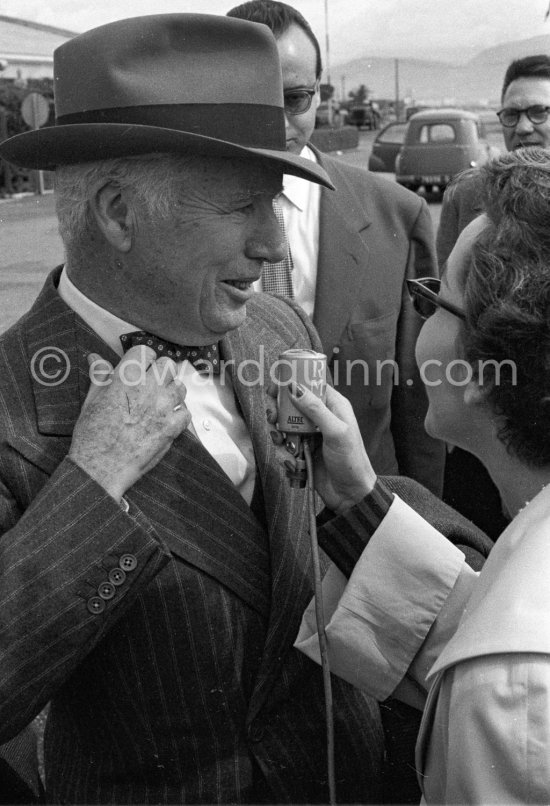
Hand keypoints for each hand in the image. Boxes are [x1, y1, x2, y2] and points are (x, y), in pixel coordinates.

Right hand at [69, 346, 190, 500]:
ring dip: (172, 392)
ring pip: (180, 387)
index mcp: (127, 378)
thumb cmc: (92, 436)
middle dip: (160, 372)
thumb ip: (99, 376)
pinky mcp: (173, 427)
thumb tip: (95, 358)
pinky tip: (166, 420)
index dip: (143, 357)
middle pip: (168, 365)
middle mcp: (149, 389)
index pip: (145, 351)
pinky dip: (179, 415)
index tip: (140, 366)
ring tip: (159, 402)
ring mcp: (164, 408)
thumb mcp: (90, 401)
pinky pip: (186, 412)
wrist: (101, 468)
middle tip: (151, 383)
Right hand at [268, 384, 376, 512]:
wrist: (350, 495)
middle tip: (272, 418)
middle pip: (291, 405)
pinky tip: (292, 461)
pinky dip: (284, 453)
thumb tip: (294, 387)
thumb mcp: (336, 432)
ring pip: (284, 426)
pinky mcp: (302, 451)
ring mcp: (310, 435)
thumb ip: (315, 409)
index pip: (310, 386)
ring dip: (279, 436)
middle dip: (278, 412)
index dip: (291, 383)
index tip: (274, 387)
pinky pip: (285, 446)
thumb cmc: (351, 461)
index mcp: (333, 406)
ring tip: (284, 445)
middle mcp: (320, 418)